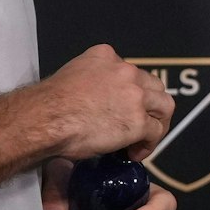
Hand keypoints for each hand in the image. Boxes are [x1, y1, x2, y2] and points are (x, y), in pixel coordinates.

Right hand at [41, 44, 174, 160]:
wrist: (45, 120)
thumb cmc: (48, 105)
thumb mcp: (72, 77)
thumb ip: (91, 82)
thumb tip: (94, 103)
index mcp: (106, 56)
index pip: (131, 72)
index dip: (131, 92)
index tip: (122, 107)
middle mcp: (125, 70)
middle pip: (153, 86)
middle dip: (149, 105)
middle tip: (139, 123)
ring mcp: (135, 95)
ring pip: (164, 106)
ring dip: (157, 123)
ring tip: (143, 139)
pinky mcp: (139, 121)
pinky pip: (156, 132)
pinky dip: (149, 144)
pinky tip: (134, 153)